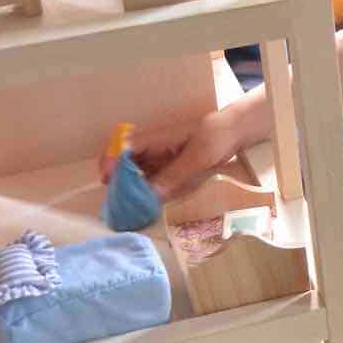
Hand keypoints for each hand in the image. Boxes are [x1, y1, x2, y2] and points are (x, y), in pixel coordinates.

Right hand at [97, 103, 249, 207]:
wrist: (234, 132)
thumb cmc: (215, 137)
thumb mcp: (196, 157)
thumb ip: (174, 175)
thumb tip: (151, 195)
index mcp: (155, 139)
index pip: (123, 149)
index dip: (110, 163)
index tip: (107, 181)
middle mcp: (153, 148)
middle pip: (125, 164)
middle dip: (118, 182)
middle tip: (117, 205)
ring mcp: (161, 158)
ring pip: (137, 174)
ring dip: (131, 189)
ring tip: (128, 210)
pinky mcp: (170, 168)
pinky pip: (152, 179)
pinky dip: (146, 191)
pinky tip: (146, 205)